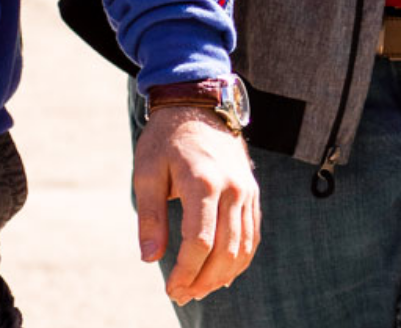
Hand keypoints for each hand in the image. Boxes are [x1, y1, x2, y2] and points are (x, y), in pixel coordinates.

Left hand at [133, 105, 260, 302]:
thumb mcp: (147, 173)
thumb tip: (150, 258)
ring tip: (201, 290)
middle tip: (182, 295)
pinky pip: (253, 232)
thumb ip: (150, 217)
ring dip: (224, 274)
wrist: (199, 105)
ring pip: (243, 245)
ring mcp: (247, 189)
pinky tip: (224, 273)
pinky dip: (242, 257)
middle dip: (204, 279)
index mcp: (204, 183)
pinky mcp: (252, 191)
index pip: (200, 242)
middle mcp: (232, 188)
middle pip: (226, 249)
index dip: (185, 272)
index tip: (170, 289)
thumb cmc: (166, 140)